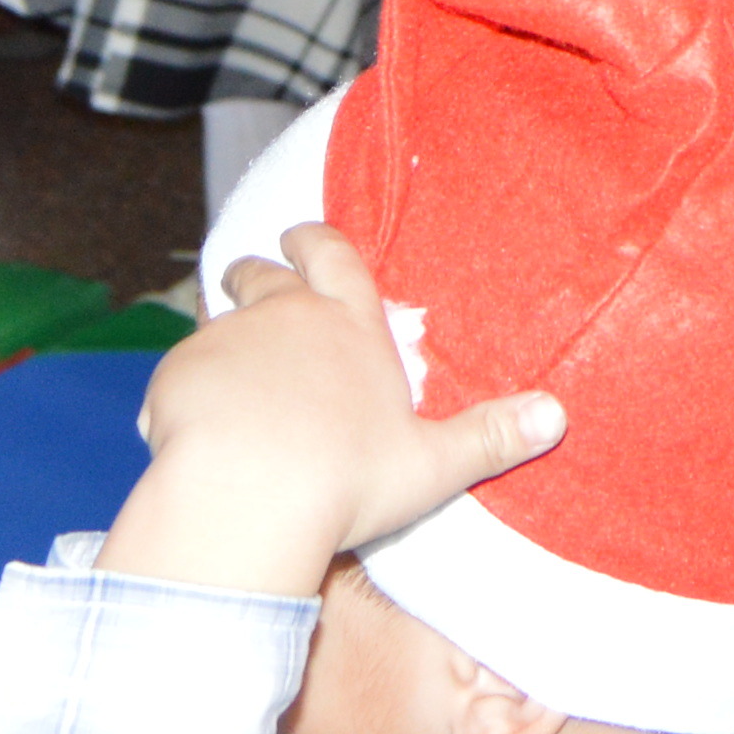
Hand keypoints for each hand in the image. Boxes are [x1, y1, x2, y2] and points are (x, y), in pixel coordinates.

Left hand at [97, 222, 566, 601]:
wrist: (252, 496)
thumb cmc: (348, 480)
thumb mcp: (433, 464)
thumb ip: (490, 437)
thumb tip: (557, 415)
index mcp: (347, 322)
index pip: (329, 254)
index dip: (314, 241)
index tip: (300, 236)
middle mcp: (284, 314)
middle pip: (260, 273)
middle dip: (256, 274)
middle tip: (254, 285)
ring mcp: (226, 338)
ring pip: (215, 321)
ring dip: (220, 339)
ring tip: (226, 374)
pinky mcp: (177, 372)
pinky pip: (177, 376)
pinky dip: (184, 394)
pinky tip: (190, 433)